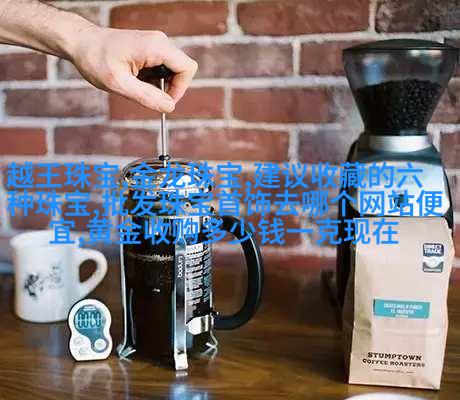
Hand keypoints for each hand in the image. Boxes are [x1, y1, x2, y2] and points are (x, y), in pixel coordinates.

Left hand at [69, 26, 197, 112]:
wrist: (80, 43)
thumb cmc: (95, 59)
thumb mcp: (120, 84)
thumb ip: (147, 97)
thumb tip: (169, 107)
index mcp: (155, 46)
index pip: (187, 69)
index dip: (180, 89)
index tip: (164, 101)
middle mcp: (160, 41)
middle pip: (182, 70)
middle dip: (170, 87)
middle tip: (148, 96)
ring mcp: (156, 43)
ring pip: (174, 70)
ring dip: (160, 84)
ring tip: (137, 85)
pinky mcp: (151, 47)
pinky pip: (163, 67)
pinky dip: (154, 78)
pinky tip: (136, 79)